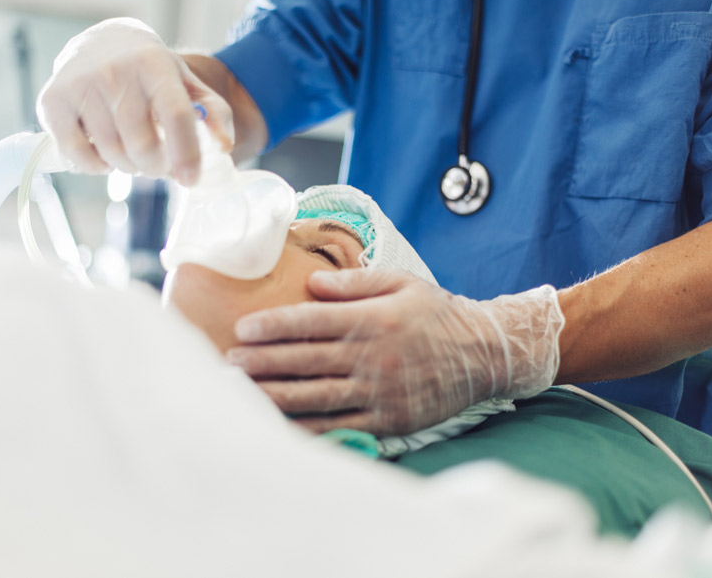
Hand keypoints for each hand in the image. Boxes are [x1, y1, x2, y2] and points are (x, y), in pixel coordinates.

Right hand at [36, 18, 233, 183]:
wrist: (102, 45)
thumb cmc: (152, 74)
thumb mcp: (187, 85)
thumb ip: (213, 114)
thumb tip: (223, 146)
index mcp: (155, 66)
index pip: (176, 115)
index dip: (186, 153)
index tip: (190, 179)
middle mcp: (115, 71)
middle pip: (142, 146)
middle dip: (154, 166)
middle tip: (156, 161)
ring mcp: (81, 85)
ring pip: (112, 155)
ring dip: (127, 166)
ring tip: (131, 151)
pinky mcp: (52, 102)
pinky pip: (78, 156)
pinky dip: (95, 166)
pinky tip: (103, 152)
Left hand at [226, 269, 564, 434]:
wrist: (484, 354)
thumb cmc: (437, 314)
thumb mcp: (402, 283)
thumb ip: (355, 282)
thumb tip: (312, 283)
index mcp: (374, 319)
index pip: (312, 322)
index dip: (274, 326)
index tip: (242, 329)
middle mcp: (373, 357)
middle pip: (306, 361)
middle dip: (262, 363)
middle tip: (227, 364)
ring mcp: (380, 393)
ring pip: (316, 397)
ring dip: (275, 395)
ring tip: (241, 393)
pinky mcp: (388, 421)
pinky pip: (340, 427)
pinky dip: (307, 428)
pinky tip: (280, 425)